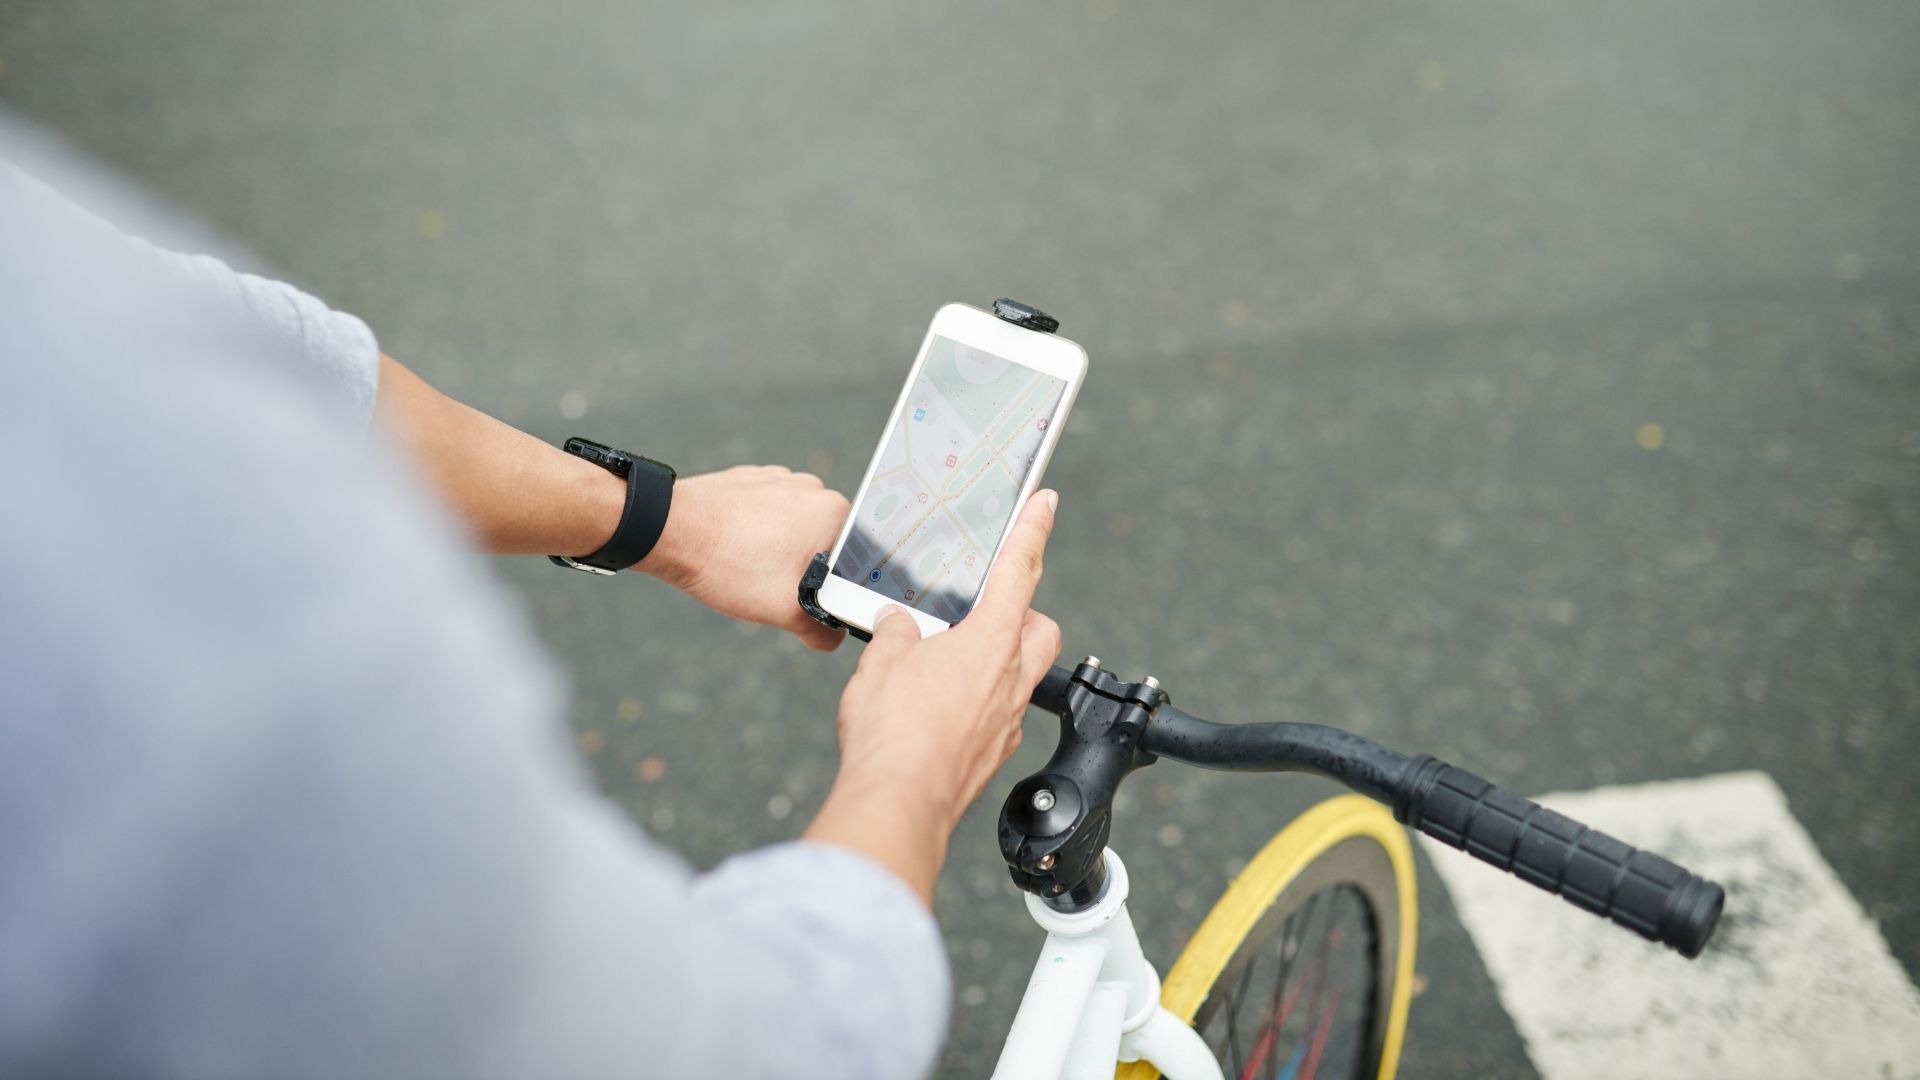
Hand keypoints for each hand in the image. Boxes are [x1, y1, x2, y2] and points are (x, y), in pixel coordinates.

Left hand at [637, 465, 850, 650]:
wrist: (668, 529)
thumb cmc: (728, 563)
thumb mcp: (783, 611)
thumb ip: (820, 630)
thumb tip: (832, 638)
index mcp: (833, 512)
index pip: (852, 559)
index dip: (832, 586)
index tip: (804, 598)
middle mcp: (812, 488)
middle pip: (822, 543)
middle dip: (802, 568)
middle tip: (771, 584)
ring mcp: (779, 478)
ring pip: (792, 529)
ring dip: (777, 550)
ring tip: (747, 565)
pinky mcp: (751, 479)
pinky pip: (765, 513)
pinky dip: (754, 533)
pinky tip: (733, 548)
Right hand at [804, 491, 1062, 903]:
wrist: (898, 802)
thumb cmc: (893, 732)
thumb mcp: (882, 664)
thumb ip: (897, 634)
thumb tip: (899, 625)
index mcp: (991, 641)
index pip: (1020, 570)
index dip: (1033, 531)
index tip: (1046, 504)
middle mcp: (1011, 678)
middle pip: (1041, 630)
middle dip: (1024, 614)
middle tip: (988, 611)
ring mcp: (1006, 720)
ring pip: (1022, 676)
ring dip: (997, 662)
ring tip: (950, 663)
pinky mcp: (993, 754)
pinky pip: (998, 715)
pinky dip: (979, 703)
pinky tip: (941, 711)